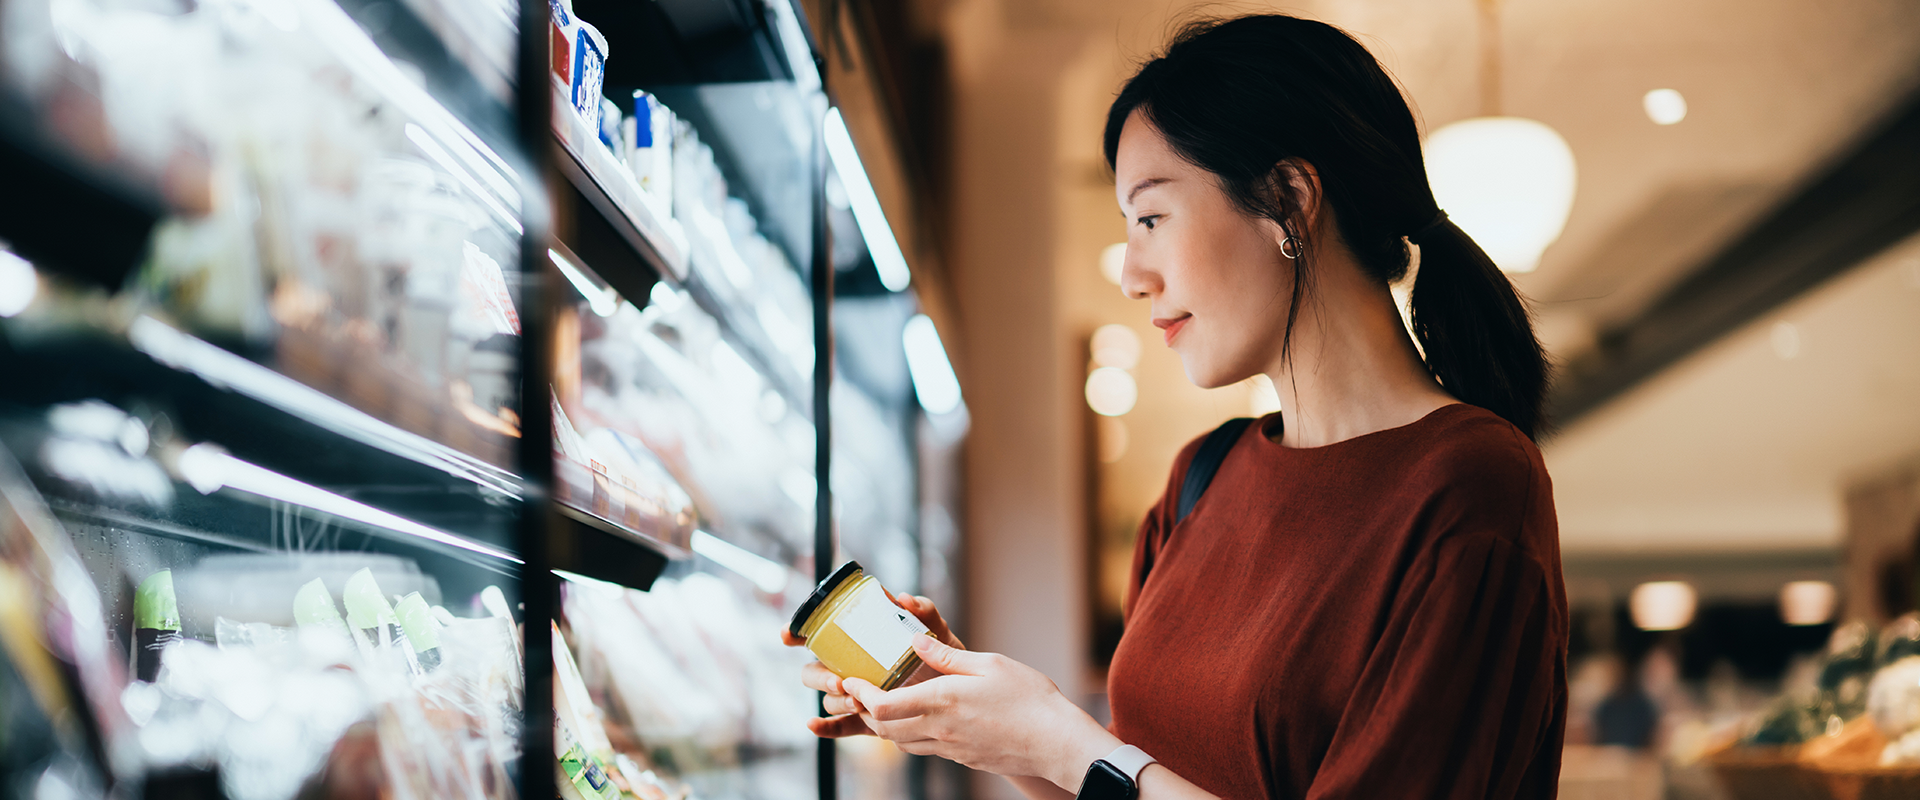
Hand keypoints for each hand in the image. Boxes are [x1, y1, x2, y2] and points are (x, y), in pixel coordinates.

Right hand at [781, 592, 963, 738]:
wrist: (961, 691)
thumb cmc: (941, 655)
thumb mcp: (935, 630)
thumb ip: (923, 610)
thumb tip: (903, 599)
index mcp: (859, 641)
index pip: (820, 634)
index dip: (797, 632)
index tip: (789, 635)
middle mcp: (850, 667)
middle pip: (814, 670)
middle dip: (820, 677)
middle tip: (841, 682)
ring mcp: (856, 694)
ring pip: (827, 698)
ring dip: (834, 700)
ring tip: (856, 702)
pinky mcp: (866, 720)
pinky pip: (839, 725)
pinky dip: (825, 726)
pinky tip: (814, 725)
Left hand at [840, 635, 1120, 790]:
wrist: (1055, 742)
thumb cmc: (1028, 699)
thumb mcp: (989, 664)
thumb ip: (947, 655)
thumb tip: (915, 640)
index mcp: (942, 701)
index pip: (882, 706)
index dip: (860, 694)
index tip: (851, 680)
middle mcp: (939, 729)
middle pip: (883, 728)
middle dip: (865, 710)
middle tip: (859, 690)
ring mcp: (949, 748)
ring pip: (901, 742)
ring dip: (884, 725)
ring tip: (883, 704)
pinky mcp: (961, 758)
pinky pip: (923, 749)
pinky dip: (909, 735)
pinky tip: (918, 719)